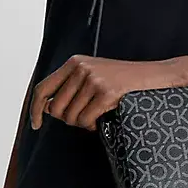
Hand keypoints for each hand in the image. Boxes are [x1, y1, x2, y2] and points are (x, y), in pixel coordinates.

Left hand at [29, 55, 178, 131]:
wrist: (153, 76)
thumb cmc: (122, 80)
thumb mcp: (92, 76)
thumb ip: (69, 88)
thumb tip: (47, 108)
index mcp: (74, 62)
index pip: (43, 88)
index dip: (35, 109)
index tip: (35, 124)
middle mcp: (80, 68)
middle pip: (56, 109)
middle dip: (68, 119)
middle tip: (85, 115)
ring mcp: (93, 79)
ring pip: (71, 117)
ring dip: (83, 122)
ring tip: (97, 113)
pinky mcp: (106, 92)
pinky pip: (86, 120)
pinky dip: (93, 125)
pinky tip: (103, 116)